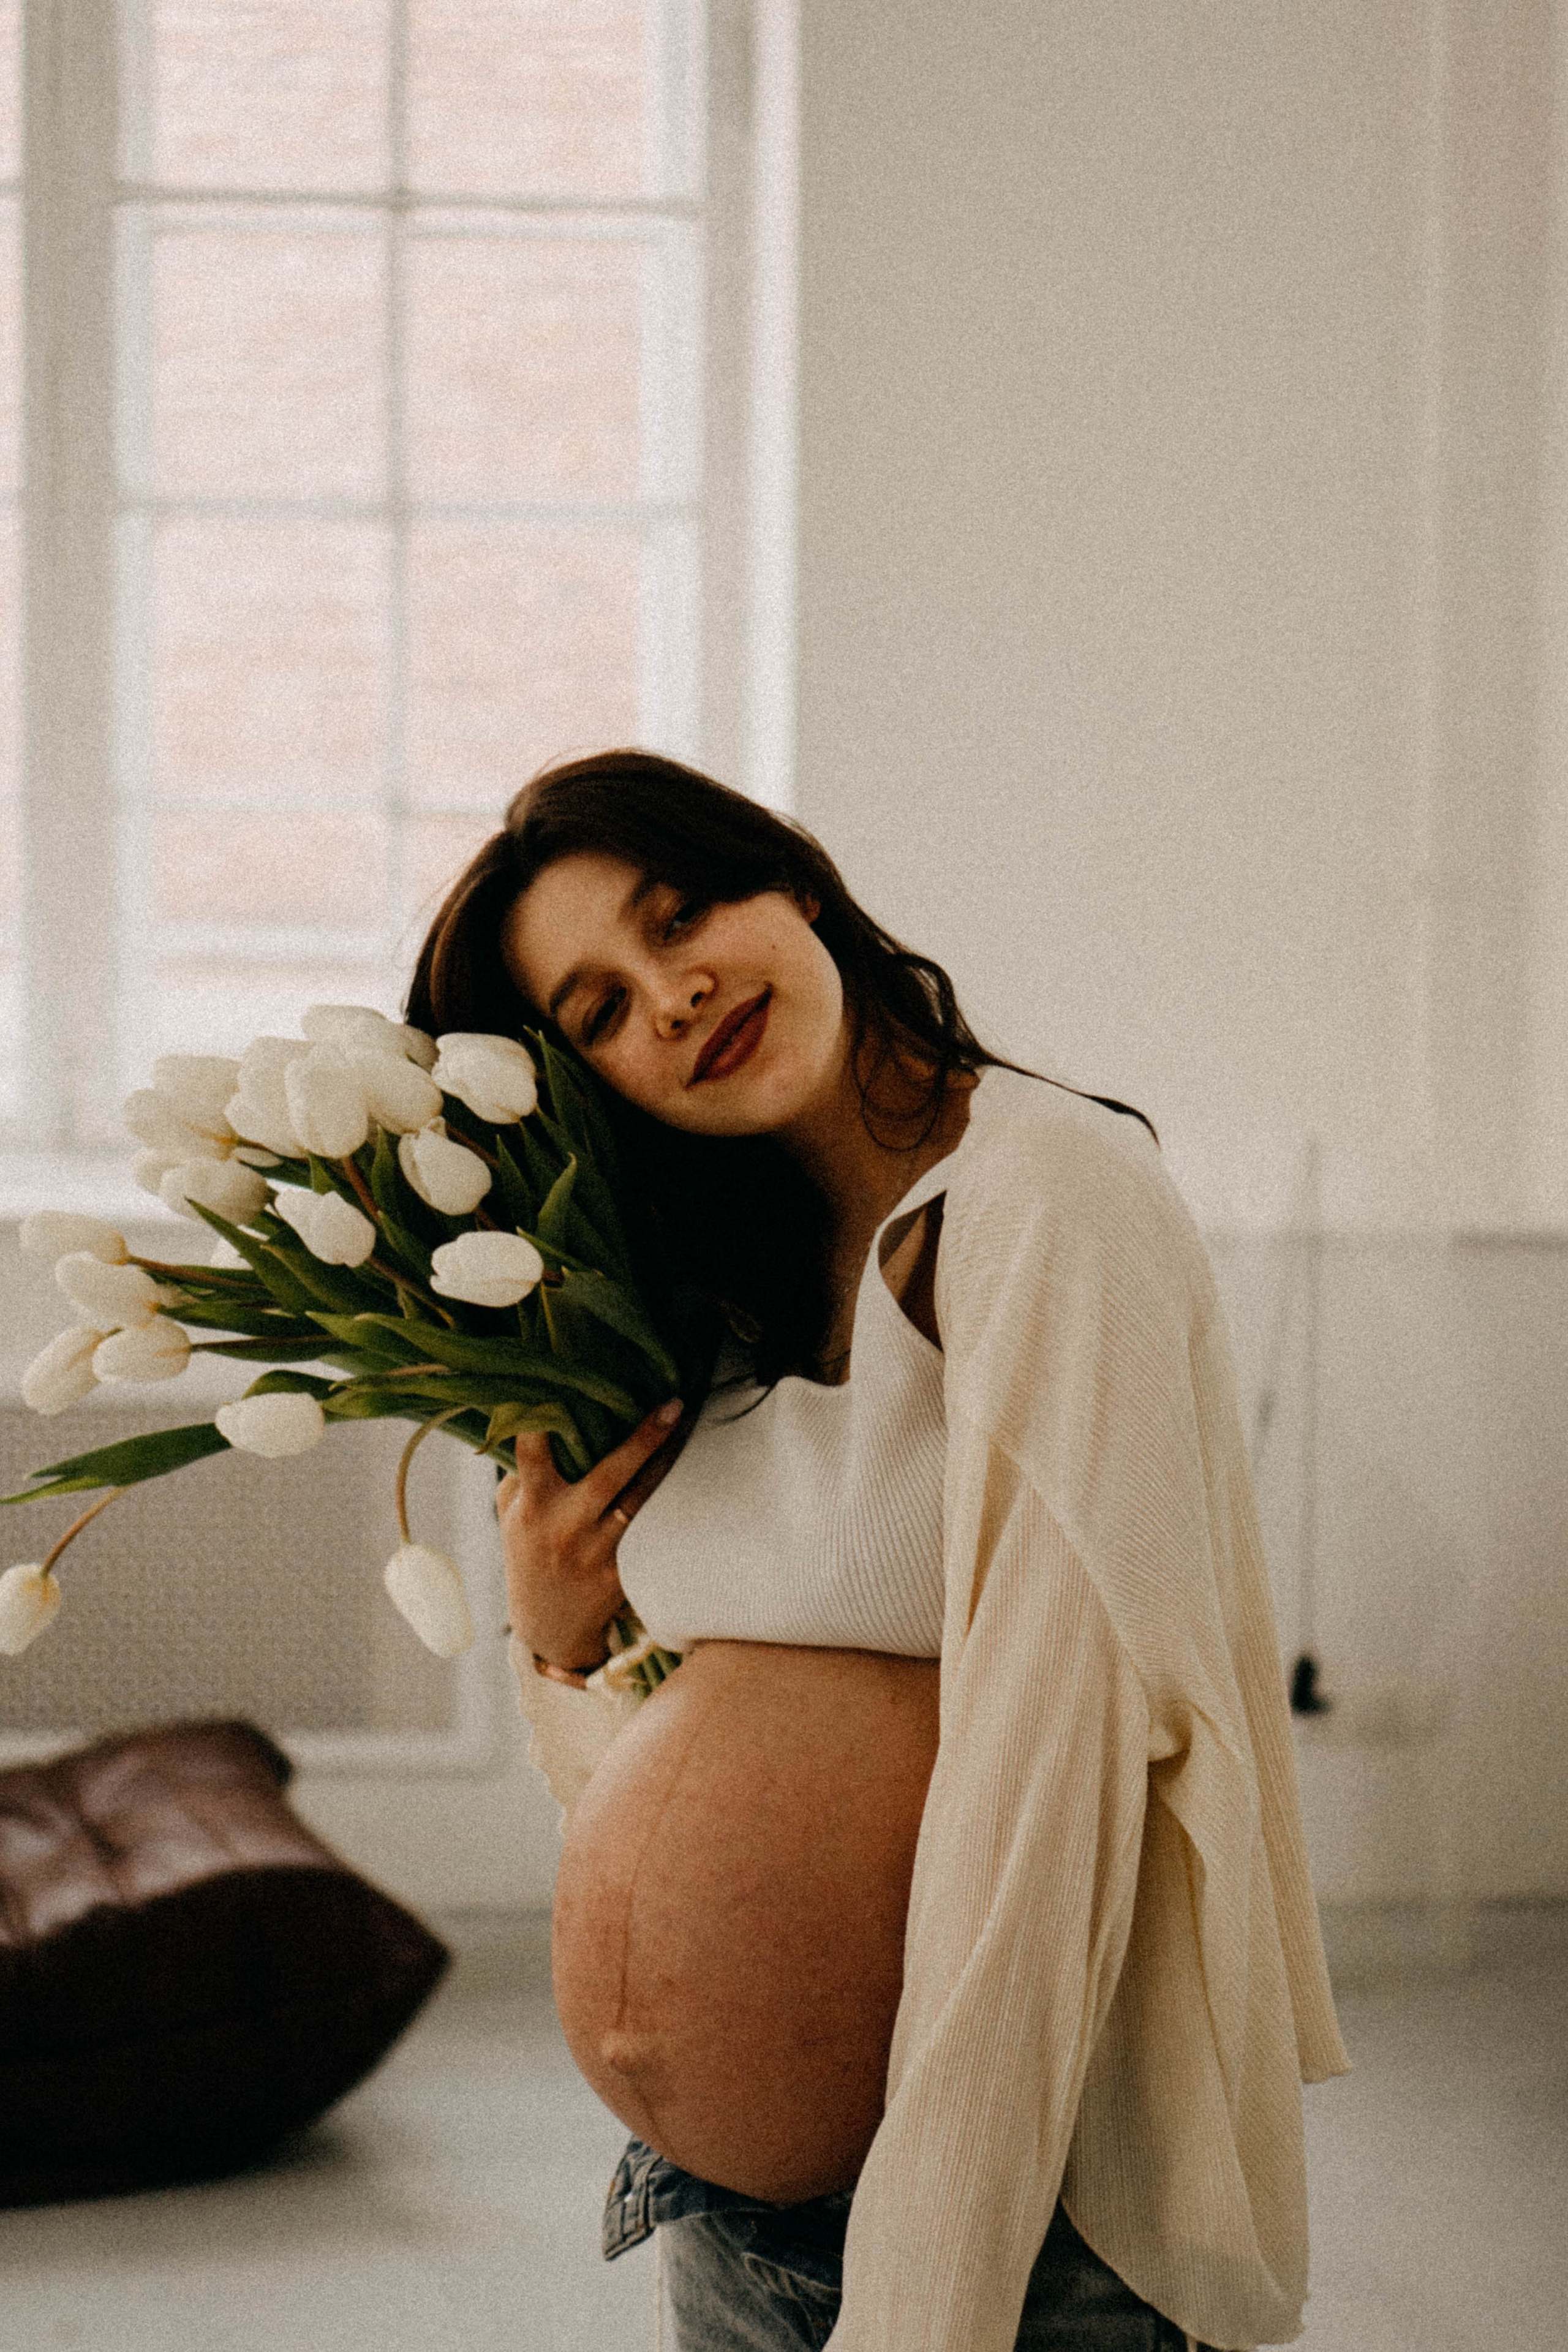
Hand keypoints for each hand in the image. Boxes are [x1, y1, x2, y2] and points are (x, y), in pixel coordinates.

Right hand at [498, 1400, 684, 1672]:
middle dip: (643, 1438)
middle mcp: (563, 1527)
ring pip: (641, 1500)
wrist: (548, 1630)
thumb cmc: (528, 1554)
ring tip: (692, 1427)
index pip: (532, 1450)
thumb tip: (541, 1414)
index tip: (564, 1377)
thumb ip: (524, 1473)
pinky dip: (669, 1499)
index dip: (543, 1414)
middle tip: (675, 1403)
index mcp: (531, 1506)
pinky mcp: (622, 1574)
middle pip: (609, 1474)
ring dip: (669, 1462)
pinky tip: (693, 1474)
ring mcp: (596, 1553)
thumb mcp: (511, 1514)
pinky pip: (651, 1528)